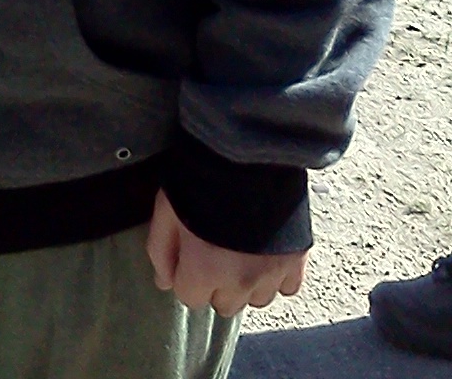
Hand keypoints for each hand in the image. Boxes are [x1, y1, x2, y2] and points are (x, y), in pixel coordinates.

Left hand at [146, 190, 307, 316]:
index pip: (190, 298)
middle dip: (216, 284)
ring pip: (256, 300)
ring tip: (241, 250)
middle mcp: (240, 282)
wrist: (245, 152)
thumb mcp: (165, 210)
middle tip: (214, 251)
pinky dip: (276, 276)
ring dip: (247, 283)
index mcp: (204, 270)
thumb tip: (164, 282)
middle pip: (224, 304)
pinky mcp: (296, 261)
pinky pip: (287, 288)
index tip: (190, 253)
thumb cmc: (199, 178)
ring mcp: (271, 273)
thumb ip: (160, 251)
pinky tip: (265, 252)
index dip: (186, 275)